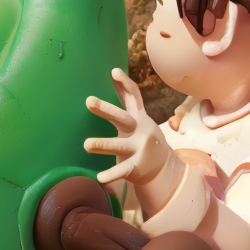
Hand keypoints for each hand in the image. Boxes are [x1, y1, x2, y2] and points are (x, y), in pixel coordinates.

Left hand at [84, 68, 175, 185]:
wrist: (164, 167)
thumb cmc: (142, 136)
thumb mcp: (137, 117)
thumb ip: (126, 98)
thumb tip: (114, 71)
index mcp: (138, 117)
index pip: (133, 96)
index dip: (125, 84)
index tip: (113, 72)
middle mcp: (139, 131)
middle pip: (122, 118)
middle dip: (106, 110)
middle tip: (88, 100)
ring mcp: (138, 149)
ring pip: (118, 145)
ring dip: (102, 144)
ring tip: (86, 144)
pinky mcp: (135, 167)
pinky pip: (122, 170)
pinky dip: (111, 174)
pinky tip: (99, 178)